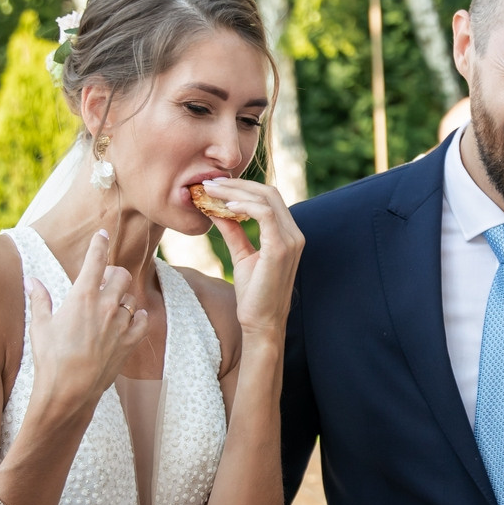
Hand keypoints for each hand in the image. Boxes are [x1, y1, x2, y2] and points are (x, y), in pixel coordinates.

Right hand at [26, 229, 151, 418]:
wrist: (68, 391)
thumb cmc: (50, 358)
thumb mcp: (40, 326)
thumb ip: (39, 299)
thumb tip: (31, 280)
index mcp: (82, 297)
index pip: (96, 259)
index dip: (100, 243)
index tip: (103, 233)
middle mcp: (105, 306)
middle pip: (120, 275)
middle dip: (112, 273)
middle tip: (103, 280)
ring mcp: (120, 324)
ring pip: (130, 297)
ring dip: (121, 297)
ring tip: (110, 306)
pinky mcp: (129, 342)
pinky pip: (142, 320)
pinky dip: (137, 317)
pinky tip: (129, 319)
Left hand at [199, 178, 304, 339]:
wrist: (261, 322)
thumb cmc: (254, 293)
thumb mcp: (242, 255)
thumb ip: (234, 231)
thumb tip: (217, 210)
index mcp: (288, 234)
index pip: (268, 197)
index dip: (242, 187)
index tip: (215, 185)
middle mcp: (294, 234)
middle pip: (268, 192)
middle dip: (236, 184)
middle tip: (209, 182)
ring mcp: (290, 240)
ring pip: (266, 198)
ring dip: (236, 191)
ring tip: (211, 191)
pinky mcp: (281, 249)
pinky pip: (264, 214)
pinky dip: (244, 206)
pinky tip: (225, 208)